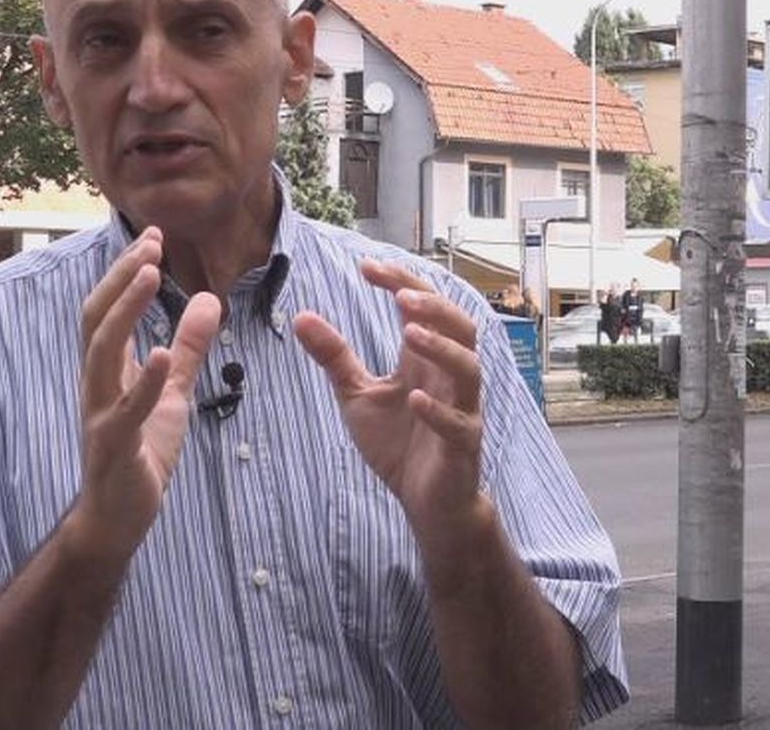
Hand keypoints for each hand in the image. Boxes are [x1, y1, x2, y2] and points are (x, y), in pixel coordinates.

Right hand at [75, 227, 219, 552]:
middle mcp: (95, 384)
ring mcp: (100, 414)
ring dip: (125, 311)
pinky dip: (142, 381)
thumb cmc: (140, 453)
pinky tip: (161, 356)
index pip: (108, 308)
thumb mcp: (172, 393)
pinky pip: (124, 410)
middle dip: (121, 278)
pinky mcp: (114, 446)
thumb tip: (208, 300)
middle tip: (149, 244)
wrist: (116, 518)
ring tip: (149, 276)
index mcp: (108, 369)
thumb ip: (188, 349)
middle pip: (97, 318)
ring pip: (101, 353)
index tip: (152, 237)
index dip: (126, 272)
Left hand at [293, 261, 484, 534]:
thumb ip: (335, 357)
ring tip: (409, 332)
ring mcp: (461, 409)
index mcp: (425, 358)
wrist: (426, 502)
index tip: (367, 267)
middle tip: (398, 294)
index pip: (424, 308)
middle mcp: (449, 377)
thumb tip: (301, 316)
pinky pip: (458, 423)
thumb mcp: (357, 394)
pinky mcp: (462, 446)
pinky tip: (413, 398)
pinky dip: (437, 409)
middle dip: (432, 306)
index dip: (401, 283)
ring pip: (467, 368)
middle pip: (460, 326)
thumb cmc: (398, 442)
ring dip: (441, 347)